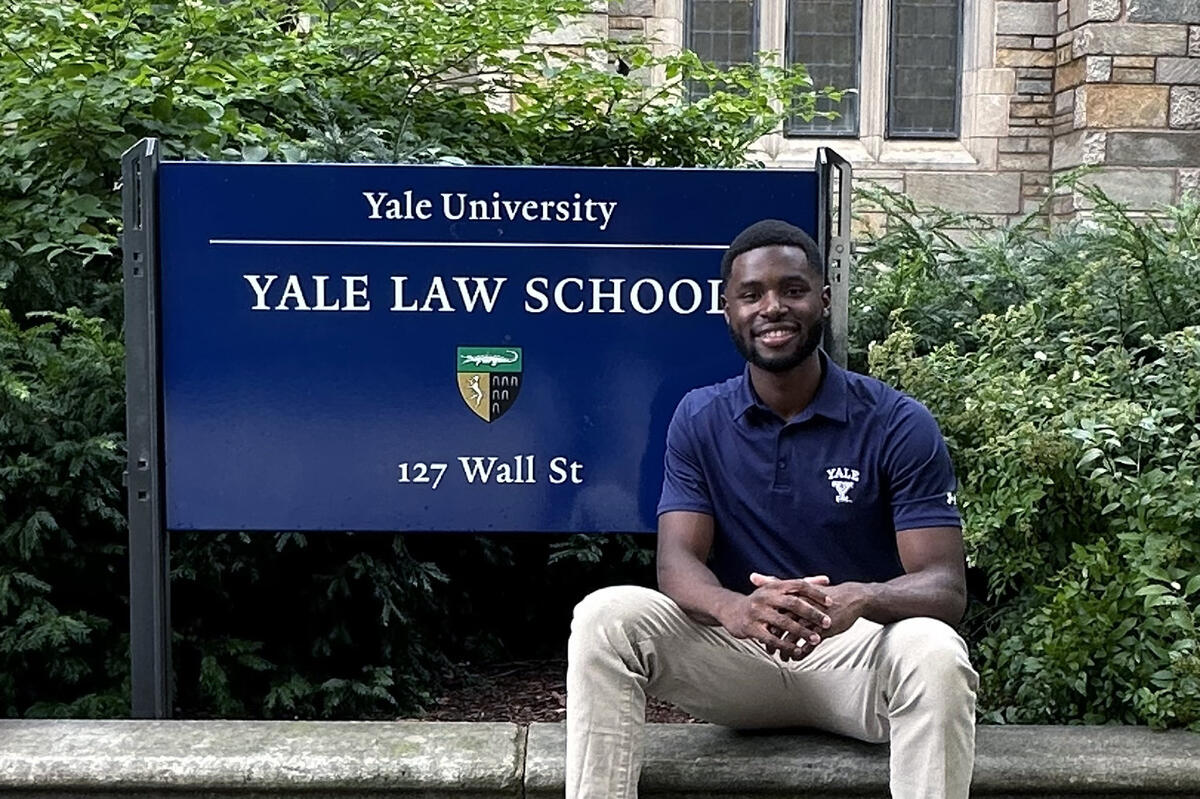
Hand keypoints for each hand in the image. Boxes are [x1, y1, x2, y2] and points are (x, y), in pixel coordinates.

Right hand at [718, 573, 831, 661]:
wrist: (731, 611)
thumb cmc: (761, 601)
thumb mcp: (777, 589)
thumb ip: (802, 584)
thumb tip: (826, 580)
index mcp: (774, 586)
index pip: (798, 585)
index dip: (815, 593)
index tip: (831, 603)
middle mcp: (765, 596)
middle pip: (793, 603)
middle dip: (812, 614)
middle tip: (827, 622)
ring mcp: (757, 612)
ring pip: (784, 622)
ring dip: (802, 632)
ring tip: (816, 639)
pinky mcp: (751, 628)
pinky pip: (772, 639)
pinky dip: (786, 645)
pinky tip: (798, 651)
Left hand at [753, 575, 870, 651]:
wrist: (850, 599)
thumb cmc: (821, 594)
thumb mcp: (798, 586)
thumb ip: (774, 582)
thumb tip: (752, 576)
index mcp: (791, 596)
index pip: (772, 612)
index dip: (765, 625)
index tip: (760, 634)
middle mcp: (800, 606)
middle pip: (780, 625)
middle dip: (773, 640)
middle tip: (768, 650)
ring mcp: (812, 618)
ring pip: (793, 637)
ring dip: (786, 649)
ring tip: (782, 657)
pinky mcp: (823, 628)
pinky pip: (809, 645)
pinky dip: (801, 653)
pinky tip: (797, 658)